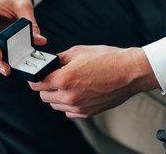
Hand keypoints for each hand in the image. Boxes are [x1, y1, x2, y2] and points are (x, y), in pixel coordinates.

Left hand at [29, 46, 159, 117]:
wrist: (130, 72)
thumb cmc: (107, 59)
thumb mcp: (77, 51)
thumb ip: (58, 59)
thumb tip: (47, 63)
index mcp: (64, 79)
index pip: (36, 84)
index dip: (34, 77)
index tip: (37, 74)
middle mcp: (69, 96)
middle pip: (43, 96)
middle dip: (45, 86)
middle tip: (54, 76)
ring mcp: (78, 107)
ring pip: (54, 105)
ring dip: (56, 95)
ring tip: (68, 83)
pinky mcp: (87, 113)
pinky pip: (68, 111)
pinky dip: (68, 103)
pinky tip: (77, 92)